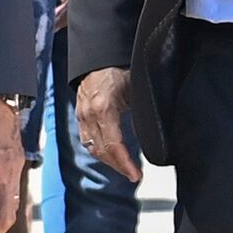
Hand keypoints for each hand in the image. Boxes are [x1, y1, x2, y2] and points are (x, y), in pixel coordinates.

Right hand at [75, 67, 139, 182]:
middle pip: (102, 151)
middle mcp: (89, 115)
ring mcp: (82, 116)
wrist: (99, 57)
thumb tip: (153, 135)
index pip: (114, 144)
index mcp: (104, 108)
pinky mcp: (80, 116)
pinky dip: (100, 150)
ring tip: (125, 168)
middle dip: (118, 166)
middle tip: (134, 175)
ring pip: (93, 148)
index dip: (125, 163)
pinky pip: (87, 140)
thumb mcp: (135, 90)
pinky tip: (112, 155)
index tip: (136, 175)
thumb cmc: (120, 70)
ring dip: (109, 161)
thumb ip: (140, 113)